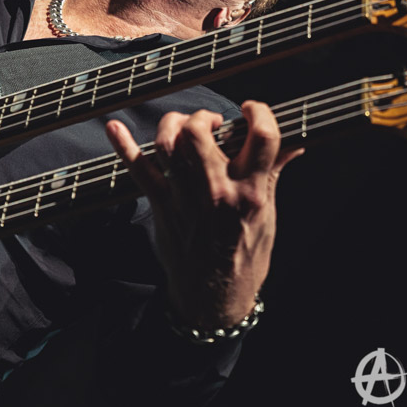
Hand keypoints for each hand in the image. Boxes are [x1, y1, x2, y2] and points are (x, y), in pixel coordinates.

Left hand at [105, 101, 302, 328]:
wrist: (214, 297)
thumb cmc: (244, 257)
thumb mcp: (268, 215)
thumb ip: (273, 174)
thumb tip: (292, 145)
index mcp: (250, 192)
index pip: (261, 137)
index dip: (258, 113)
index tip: (251, 110)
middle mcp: (216, 191)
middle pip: (199, 134)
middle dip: (203, 118)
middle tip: (211, 124)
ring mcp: (184, 197)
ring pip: (168, 144)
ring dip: (172, 125)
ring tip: (184, 128)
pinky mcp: (162, 205)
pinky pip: (138, 169)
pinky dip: (124, 146)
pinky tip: (115, 127)